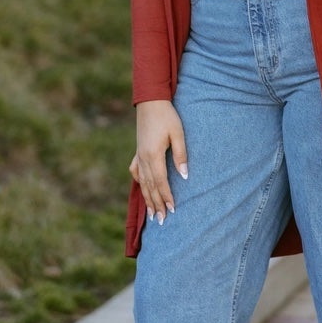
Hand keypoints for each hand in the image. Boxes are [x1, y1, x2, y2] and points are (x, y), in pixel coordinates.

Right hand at [130, 100, 187, 223]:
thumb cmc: (167, 116)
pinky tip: (142, 188)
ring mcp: (139, 155)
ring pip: (142, 182)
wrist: (151, 101)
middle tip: (163, 221)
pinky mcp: (138, 151)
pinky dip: (139, 183)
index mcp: (153, 155)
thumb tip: (185, 176)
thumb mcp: (178, 133)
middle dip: (157, 204)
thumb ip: (180, 155)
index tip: (172, 210)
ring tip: (153, 215)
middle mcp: (143, 158)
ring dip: (148, 199)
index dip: (166, 197)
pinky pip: (136, 172)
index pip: (161, 182)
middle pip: (150, 186)